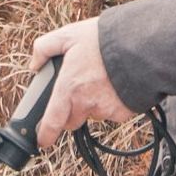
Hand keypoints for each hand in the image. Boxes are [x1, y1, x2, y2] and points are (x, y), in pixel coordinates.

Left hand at [31, 18, 130, 147]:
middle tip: (76, 93)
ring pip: (93, 115)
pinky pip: (112, 113)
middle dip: (71, 112)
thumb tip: (34, 65)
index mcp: (68, 87)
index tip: (42, 141)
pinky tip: (116, 85)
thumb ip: (45, 48)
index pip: (52, 121)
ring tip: (101, 81)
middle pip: (72, 121)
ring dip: (93, 105)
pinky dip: (112, 103)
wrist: (141, 45)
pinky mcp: (123, 112)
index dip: (45, 135)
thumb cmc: (104, 39)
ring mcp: (106, 109)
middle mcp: (85, 103)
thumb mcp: (68, 35)